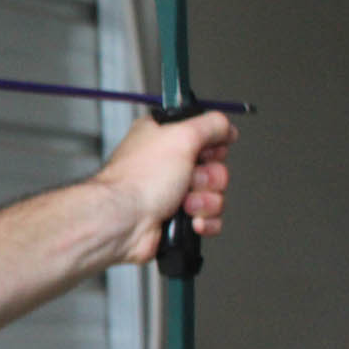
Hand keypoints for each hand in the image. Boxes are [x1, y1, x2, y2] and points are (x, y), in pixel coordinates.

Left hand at [94, 111, 237, 264]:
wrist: (123, 222)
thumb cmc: (139, 180)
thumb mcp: (181, 136)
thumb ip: (210, 125)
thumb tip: (225, 125)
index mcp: (162, 136)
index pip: (204, 134)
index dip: (212, 145)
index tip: (206, 151)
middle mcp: (166, 162)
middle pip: (214, 167)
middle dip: (210, 178)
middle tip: (191, 179)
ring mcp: (171, 191)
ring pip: (214, 194)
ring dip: (206, 201)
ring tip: (184, 204)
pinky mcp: (175, 217)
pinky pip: (208, 217)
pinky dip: (204, 220)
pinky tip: (189, 221)